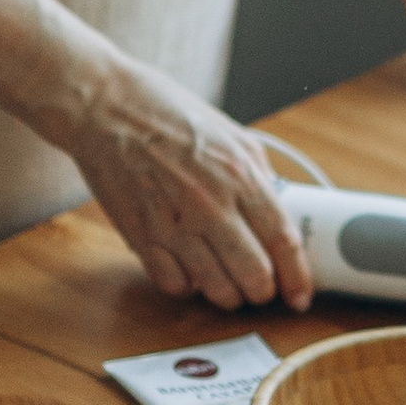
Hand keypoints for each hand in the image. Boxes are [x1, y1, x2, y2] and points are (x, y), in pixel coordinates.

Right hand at [60, 49, 315, 308]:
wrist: (105, 108)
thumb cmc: (167, 113)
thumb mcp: (232, 134)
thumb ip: (259, 174)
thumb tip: (280, 207)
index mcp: (240, 175)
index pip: (283, 240)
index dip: (297, 276)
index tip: (300, 295)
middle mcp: (210, 204)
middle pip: (255, 274)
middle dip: (265, 292)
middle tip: (264, 290)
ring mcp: (173, 225)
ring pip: (216, 289)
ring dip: (230, 296)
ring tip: (231, 286)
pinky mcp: (141, 237)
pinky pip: (174, 284)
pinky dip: (188, 287)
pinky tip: (191, 272)